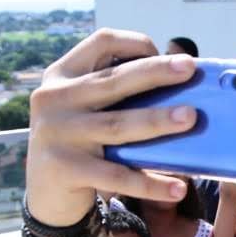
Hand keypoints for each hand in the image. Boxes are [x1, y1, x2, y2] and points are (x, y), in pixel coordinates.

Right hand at [26, 29, 197, 225]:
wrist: (44, 193)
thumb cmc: (81, 142)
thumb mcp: (84, 108)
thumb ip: (116, 94)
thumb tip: (182, 88)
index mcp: (63, 75)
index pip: (101, 42)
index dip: (136, 44)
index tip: (166, 56)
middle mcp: (55, 98)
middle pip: (113, 80)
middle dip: (155, 72)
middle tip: (190, 68)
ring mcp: (58, 133)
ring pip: (118, 125)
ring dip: (157, 120)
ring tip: (192, 118)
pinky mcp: (65, 169)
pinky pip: (117, 175)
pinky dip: (150, 183)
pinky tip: (178, 188)